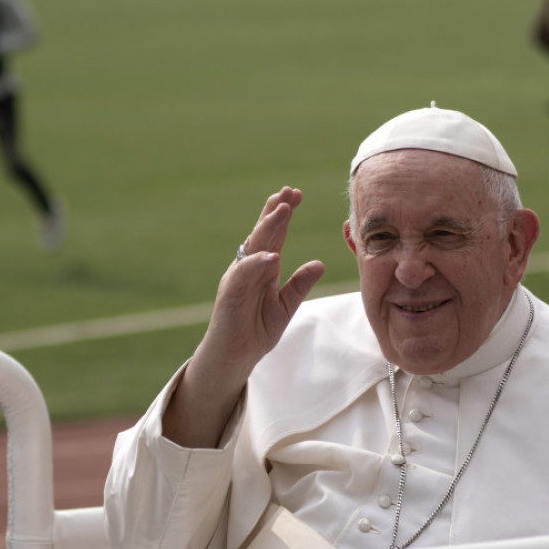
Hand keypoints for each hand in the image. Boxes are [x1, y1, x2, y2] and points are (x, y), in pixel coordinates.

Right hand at [201, 186, 324, 375]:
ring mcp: (237, 279)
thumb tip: (320, 264)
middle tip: (289, 191)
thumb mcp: (285, 306)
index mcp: (262, 268)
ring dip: (267, 227)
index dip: (283, 214)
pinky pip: (242, 275)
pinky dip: (256, 264)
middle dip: (275, 211)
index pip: (273, 235)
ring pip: (252, 247)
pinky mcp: (229, 295)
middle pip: (262, 233)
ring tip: (282, 210)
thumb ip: (299, 285)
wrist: (234, 357)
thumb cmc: (256, 330)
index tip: (296, 194)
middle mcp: (248, 268)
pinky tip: (272, 255)